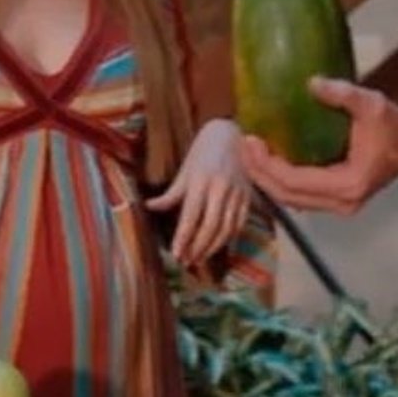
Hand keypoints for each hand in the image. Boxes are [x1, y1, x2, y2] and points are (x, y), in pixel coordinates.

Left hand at [145, 118, 251, 266]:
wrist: (229, 135)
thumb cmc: (202, 153)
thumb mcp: (185, 170)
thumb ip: (171, 193)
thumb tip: (149, 207)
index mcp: (201, 181)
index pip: (191, 216)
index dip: (184, 237)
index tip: (176, 254)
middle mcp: (220, 187)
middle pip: (210, 226)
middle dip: (198, 247)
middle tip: (187, 261)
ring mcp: (236, 192)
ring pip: (226, 227)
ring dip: (213, 247)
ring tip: (200, 258)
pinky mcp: (248, 195)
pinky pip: (240, 222)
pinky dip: (230, 238)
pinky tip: (220, 248)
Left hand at [240, 76, 397, 214]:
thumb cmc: (393, 125)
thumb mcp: (371, 104)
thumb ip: (342, 94)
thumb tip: (311, 82)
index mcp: (347, 185)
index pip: (295, 182)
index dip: (268, 165)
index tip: (251, 141)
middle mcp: (341, 203)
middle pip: (287, 196)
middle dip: (259, 173)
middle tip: (242, 145)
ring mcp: (339, 205)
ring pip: (291, 200)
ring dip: (267, 179)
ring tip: (248, 153)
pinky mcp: (336, 199)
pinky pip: (300, 195)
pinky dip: (280, 181)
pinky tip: (267, 161)